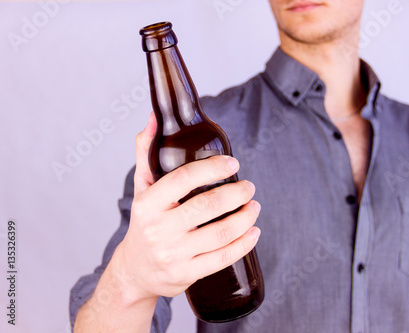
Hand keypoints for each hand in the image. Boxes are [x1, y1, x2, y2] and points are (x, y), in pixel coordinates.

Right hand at [109, 112, 261, 303]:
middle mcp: (160, 229)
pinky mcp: (187, 273)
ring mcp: (174, 254)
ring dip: (246, 217)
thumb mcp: (141, 188)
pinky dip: (245, 243)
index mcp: (148, 203)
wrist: (134, 271)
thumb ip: (146, 152)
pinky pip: (223, 258)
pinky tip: (254, 231)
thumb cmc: (144, 223)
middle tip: (249, 187)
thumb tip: (153, 119)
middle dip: (238, 192)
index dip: (214, 167)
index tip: (233, 163)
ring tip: (254, 206)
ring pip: (221, 232)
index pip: (185, 178)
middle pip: (209, 205)